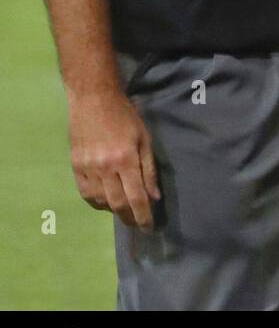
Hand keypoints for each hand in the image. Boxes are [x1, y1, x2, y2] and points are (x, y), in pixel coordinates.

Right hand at [67, 88, 159, 229]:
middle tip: (138, 224)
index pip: (136, 197)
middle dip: (129, 218)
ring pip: (100, 202)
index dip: (144, 216)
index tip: (150, 227)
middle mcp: (105, 168)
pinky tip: (105, 202)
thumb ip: (149, 169)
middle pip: (118, 204)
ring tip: (124, 212)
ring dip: (113, 210)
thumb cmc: (125, 116)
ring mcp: (87, 169)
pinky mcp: (75, 167)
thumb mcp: (144, 138)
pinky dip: (96, 202)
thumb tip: (154, 196)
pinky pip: (85, 194)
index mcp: (126, 159)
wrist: (93, 100)